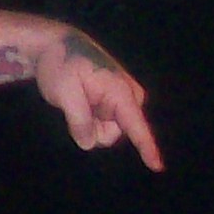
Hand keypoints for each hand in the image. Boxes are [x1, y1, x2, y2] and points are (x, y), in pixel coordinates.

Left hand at [35, 30, 163, 170]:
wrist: (55, 45)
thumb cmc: (60, 64)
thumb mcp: (64, 91)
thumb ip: (79, 119)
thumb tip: (89, 143)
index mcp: (120, 91)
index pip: (137, 126)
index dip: (148, 148)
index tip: (158, 168)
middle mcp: (128, 97)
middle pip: (112, 135)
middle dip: (91, 129)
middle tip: (74, 103)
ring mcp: (121, 101)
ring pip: (105, 132)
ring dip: (87, 124)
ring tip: (76, 99)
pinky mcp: (113, 105)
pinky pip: (100, 125)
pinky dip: (86, 119)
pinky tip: (80, 100)